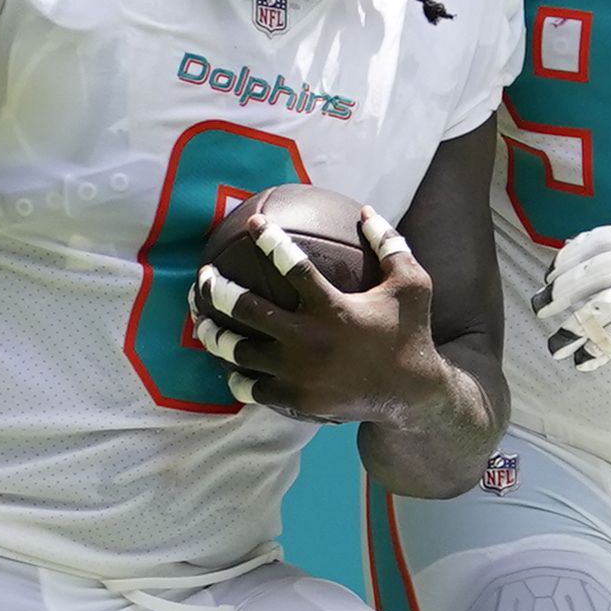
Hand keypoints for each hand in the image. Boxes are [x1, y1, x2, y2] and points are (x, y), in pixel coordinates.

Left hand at [190, 208, 447, 422]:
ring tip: (198, 322)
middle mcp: (310, 340)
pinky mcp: (296, 399)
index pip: (293, 267)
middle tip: (204, 278)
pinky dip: (237, 378)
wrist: (412, 395)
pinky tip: (228, 367)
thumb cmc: (409, 334)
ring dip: (214, 336)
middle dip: (218, 291)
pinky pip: (254, 388)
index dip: (269, 242)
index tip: (253, 224)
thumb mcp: (412, 285)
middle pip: (248, 310)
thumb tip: (367, 210)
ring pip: (241, 352)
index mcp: (334, 308)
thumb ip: (390, 245)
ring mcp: (299, 374)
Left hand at [532, 225, 610, 383]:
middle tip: (540, 310)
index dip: (570, 256)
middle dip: (561, 293)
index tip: (549, 274)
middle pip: (595, 272)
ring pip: (600, 306)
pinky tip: (585, 361)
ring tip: (557, 346)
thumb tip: (579, 280)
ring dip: (573, 328)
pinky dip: (597, 349)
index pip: (603, 240)